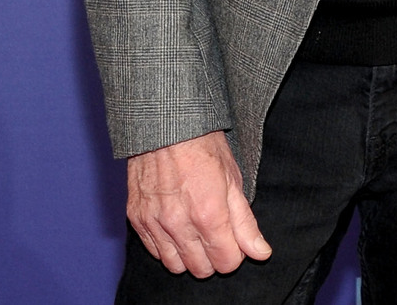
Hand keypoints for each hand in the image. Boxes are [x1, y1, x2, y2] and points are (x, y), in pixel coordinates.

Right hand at [126, 131, 270, 276]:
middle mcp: (178, 223)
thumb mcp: (234, 181)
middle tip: (218, 237)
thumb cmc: (204, 148)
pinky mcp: (136, 218)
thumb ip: (245, 223)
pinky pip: (153, 251)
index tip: (235, 242)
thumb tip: (260, 252)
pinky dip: (167, 247)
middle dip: (214, 258)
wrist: (166, 127)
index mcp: (208, 214)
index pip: (226, 262)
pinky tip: (177, 228)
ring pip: (175, 265)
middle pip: (200, 269)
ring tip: (197, 234)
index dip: (235, 255)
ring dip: (190, 256)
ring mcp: (154, 222)